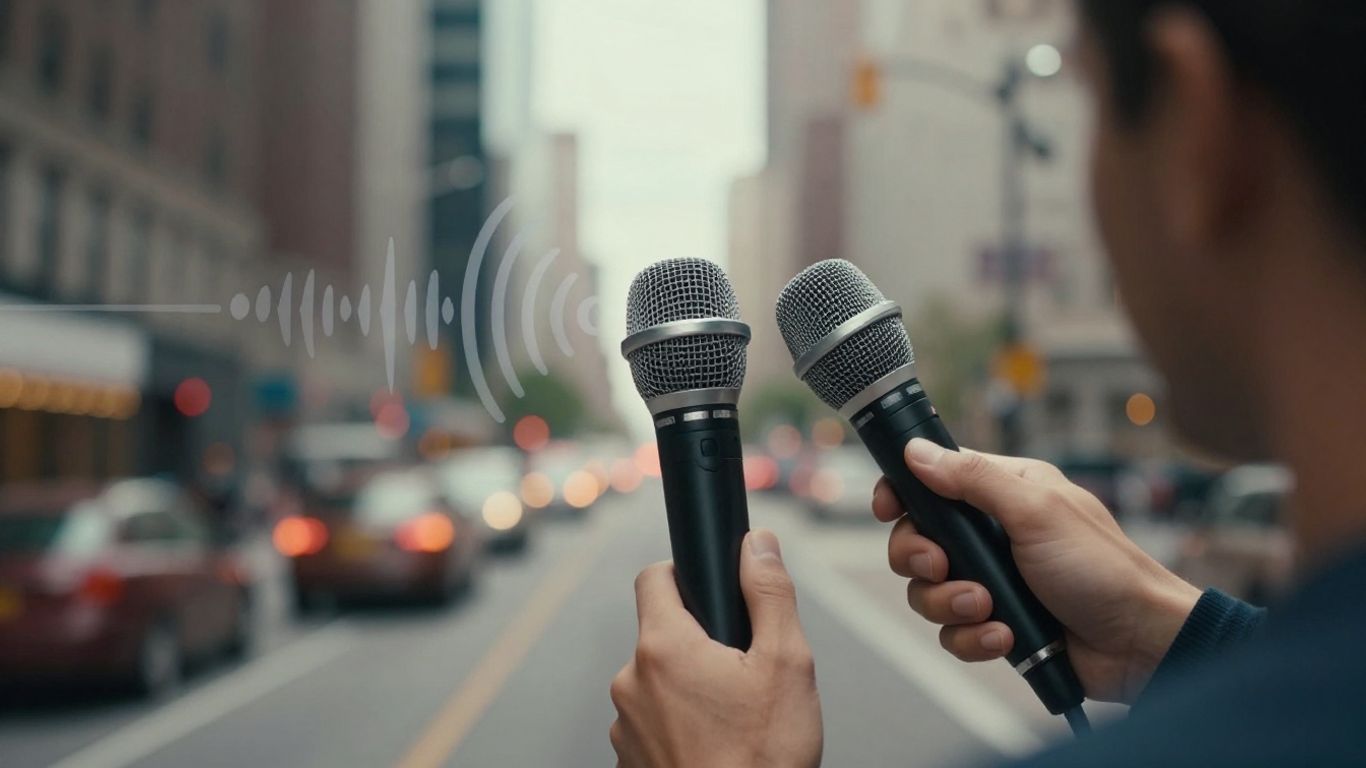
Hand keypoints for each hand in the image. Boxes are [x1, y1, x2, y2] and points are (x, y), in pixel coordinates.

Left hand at [610, 530, 822, 767]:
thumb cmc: (763, 759)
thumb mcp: (787, 664)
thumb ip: (769, 593)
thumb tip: (758, 544)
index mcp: (663, 648)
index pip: (653, 577)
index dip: (683, 574)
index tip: (710, 591)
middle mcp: (631, 683)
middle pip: (660, 635)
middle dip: (699, 643)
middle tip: (743, 672)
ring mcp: (625, 727)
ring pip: (657, 683)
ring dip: (689, 689)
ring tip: (734, 718)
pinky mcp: (630, 762)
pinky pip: (653, 725)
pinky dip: (680, 727)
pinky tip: (716, 746)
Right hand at [873, 439, 1201, 704]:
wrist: (1140, 645)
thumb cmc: (1103, 568)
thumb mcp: (1036, 510)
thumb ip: (973, 479)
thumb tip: (918, 451)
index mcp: (1003, 493)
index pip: (932, 481)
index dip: (902, 495)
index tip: (889, 509)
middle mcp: (991, 536)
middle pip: (917, 541)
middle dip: (921, 559)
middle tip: (944, 566)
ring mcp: (992, 582)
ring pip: (928, 592)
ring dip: (950, 604)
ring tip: (987, 608)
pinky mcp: (995, 625)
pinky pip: (954, 633)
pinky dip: (974, 638)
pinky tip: (1005, 636)